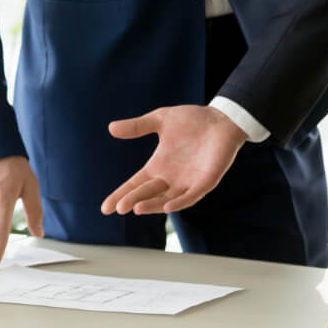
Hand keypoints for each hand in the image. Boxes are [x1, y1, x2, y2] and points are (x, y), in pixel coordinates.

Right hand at [99, 105, 246, 215]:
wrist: (221, 119)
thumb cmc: (193, 120)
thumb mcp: (160, 120)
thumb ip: (138, 126)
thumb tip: (111, 128)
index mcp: (159, 166)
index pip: (135, 184)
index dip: (121, 195)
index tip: (105, 208)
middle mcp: (171, 178)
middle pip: (147, 193)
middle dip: (132, 201)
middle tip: (118, 208)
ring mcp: (188, 182)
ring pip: (167, 200)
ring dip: (152, 205)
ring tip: (136, 208)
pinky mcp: (205, 182)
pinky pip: (191, 197)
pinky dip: (179, 203)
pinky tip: (168, 206)